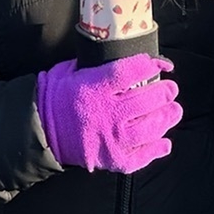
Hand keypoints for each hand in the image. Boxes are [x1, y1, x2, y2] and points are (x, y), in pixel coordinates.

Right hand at [36, 54, 180, 173]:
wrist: (40, 132)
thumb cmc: (56, 97)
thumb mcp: (69, 71)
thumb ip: (94, 63)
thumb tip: (119, 53)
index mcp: (93, 87)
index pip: (128, 72)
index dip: (150, 66)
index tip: (160, 64)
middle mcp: (105, 114)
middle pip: (145, 100)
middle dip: (164, 92)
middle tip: (171, 89)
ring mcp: (110, 139)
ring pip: (149, 128)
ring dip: (166, 118)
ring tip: (174, 110)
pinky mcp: (111, 160)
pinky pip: (140, 157)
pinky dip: (156, 149)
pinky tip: (164, 142)